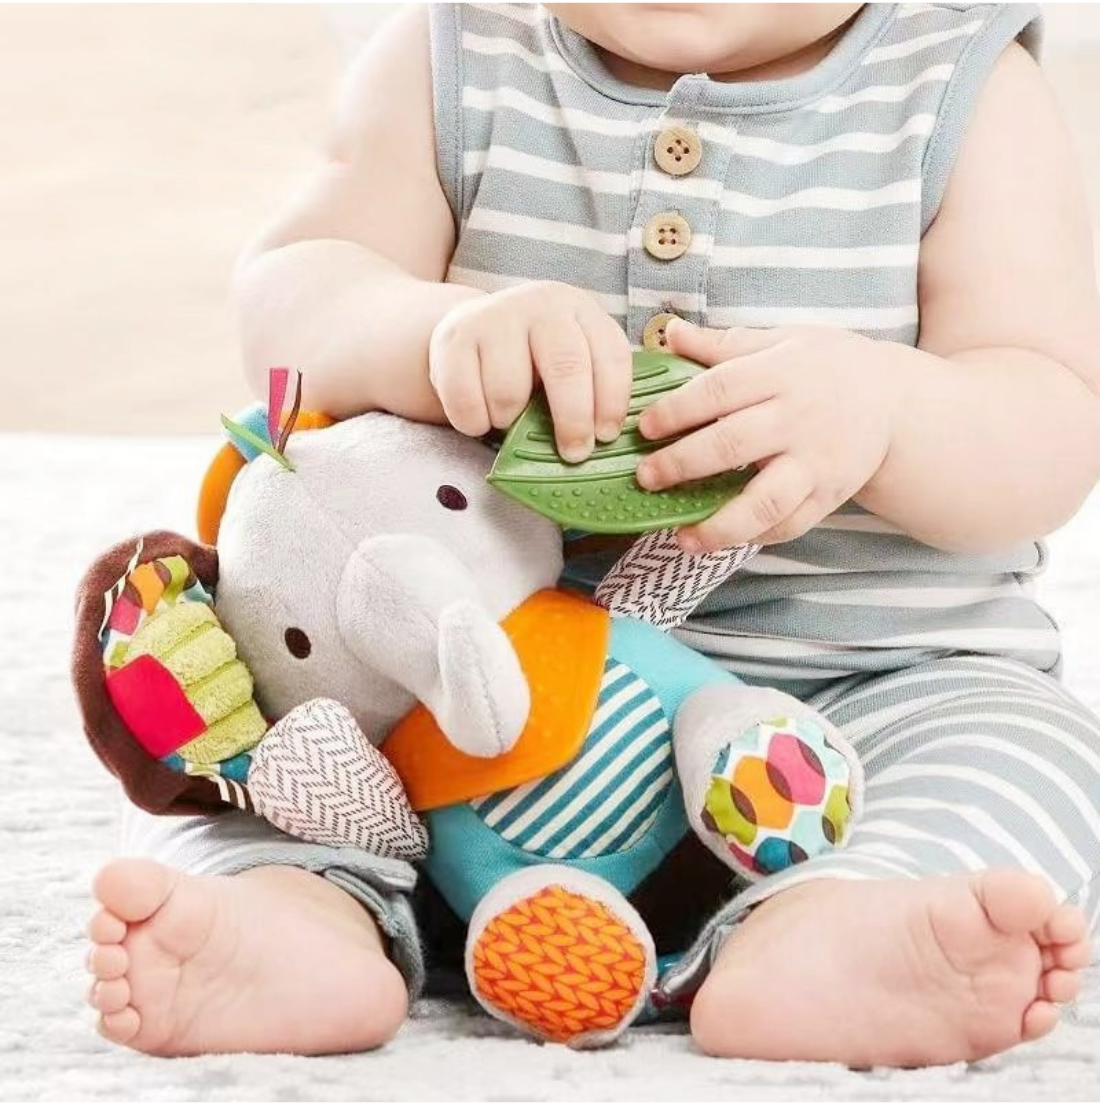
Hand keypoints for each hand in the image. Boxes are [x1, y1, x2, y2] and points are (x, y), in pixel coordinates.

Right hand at [428, 281, 631, 461]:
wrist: (471, 330)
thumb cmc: (531, 358)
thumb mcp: (568, 360)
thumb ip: (588, 389)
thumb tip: (601, 442)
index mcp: (579, 310)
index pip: (608, 354)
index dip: (612, 401)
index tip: (605, 437)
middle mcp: (540, 304)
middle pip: (565, 367)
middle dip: (573, 420)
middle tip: (573, 454)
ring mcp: (494, 317)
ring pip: (509, 391)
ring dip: (509, 421)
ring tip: (508, 418)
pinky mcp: (452, 338)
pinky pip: (466, 401)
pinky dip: (474, 423)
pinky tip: (479, 417)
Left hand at [636, 320, 903, 551]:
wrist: (893, 399)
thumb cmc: (825, 366)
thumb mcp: (781, 341)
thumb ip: (723, 344)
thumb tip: (669, 333)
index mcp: (781, 372)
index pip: (720, 389)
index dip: (678, 410)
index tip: (644, 428)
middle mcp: (798, 418)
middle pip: (732, 446)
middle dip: (682, 465)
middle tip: (645, 478)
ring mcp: (816, 462)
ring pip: (764, 501)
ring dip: (719, 525)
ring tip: (681, 538)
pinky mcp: (829, 495)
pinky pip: (790, 526)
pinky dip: (754, 538)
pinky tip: (720, 540)